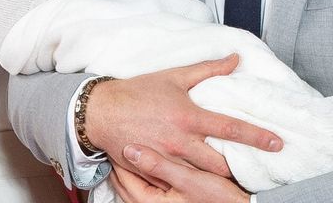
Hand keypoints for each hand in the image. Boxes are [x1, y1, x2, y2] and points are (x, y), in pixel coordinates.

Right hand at [85, 55, 279, 177]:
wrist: (102, 110)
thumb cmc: (139, 91)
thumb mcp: (174, 76)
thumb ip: (207, 70)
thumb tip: (235, 59)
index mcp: (188, 116)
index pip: (230, 128)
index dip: (256, 136)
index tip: (277, 143)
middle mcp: (180, 141)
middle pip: (220, 164)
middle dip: (239, 171)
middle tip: (257, 172)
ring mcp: (167, 159)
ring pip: (201, 179)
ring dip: (219, 181)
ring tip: (236, 182)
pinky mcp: (154, 169)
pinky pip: (178, 184)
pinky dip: (192, 186)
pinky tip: (204, 188)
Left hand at [110, 144, 248, 202]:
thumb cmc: (216, 197)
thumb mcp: (187, 180)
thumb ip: (158, 166)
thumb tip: (130, 150)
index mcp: (149, 202)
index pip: (122, 178)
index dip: (118, 157)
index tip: (115, 137)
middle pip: (125, 183)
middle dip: (122, 164)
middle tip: (118, 139)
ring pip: (137, 184)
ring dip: (134, 168)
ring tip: (131, 146)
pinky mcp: (170, 201)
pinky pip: (149, 186)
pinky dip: (146, 173)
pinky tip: (151, 159)